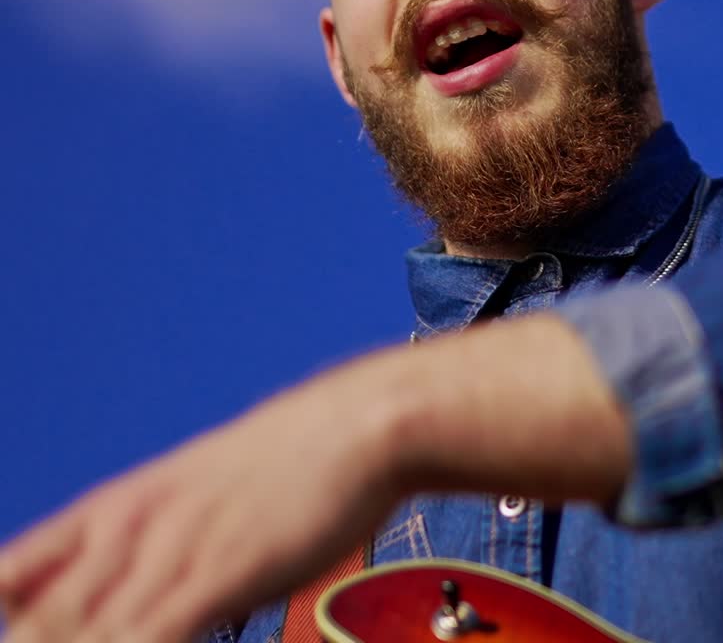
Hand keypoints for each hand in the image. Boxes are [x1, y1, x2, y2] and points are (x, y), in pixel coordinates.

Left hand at [0, 313, 629, 642]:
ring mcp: (171, 550)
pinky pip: (144, 642)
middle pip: (30, 625)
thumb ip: (157, 533)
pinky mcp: (216, 573)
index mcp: (119, 505)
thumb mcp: (207, 487)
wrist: (366, 421)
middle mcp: (130, 528)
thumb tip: (131, 585)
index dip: (6, 611)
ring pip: (72, 640)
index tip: (23, 628)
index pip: (7, 576)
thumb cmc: (295, 459)